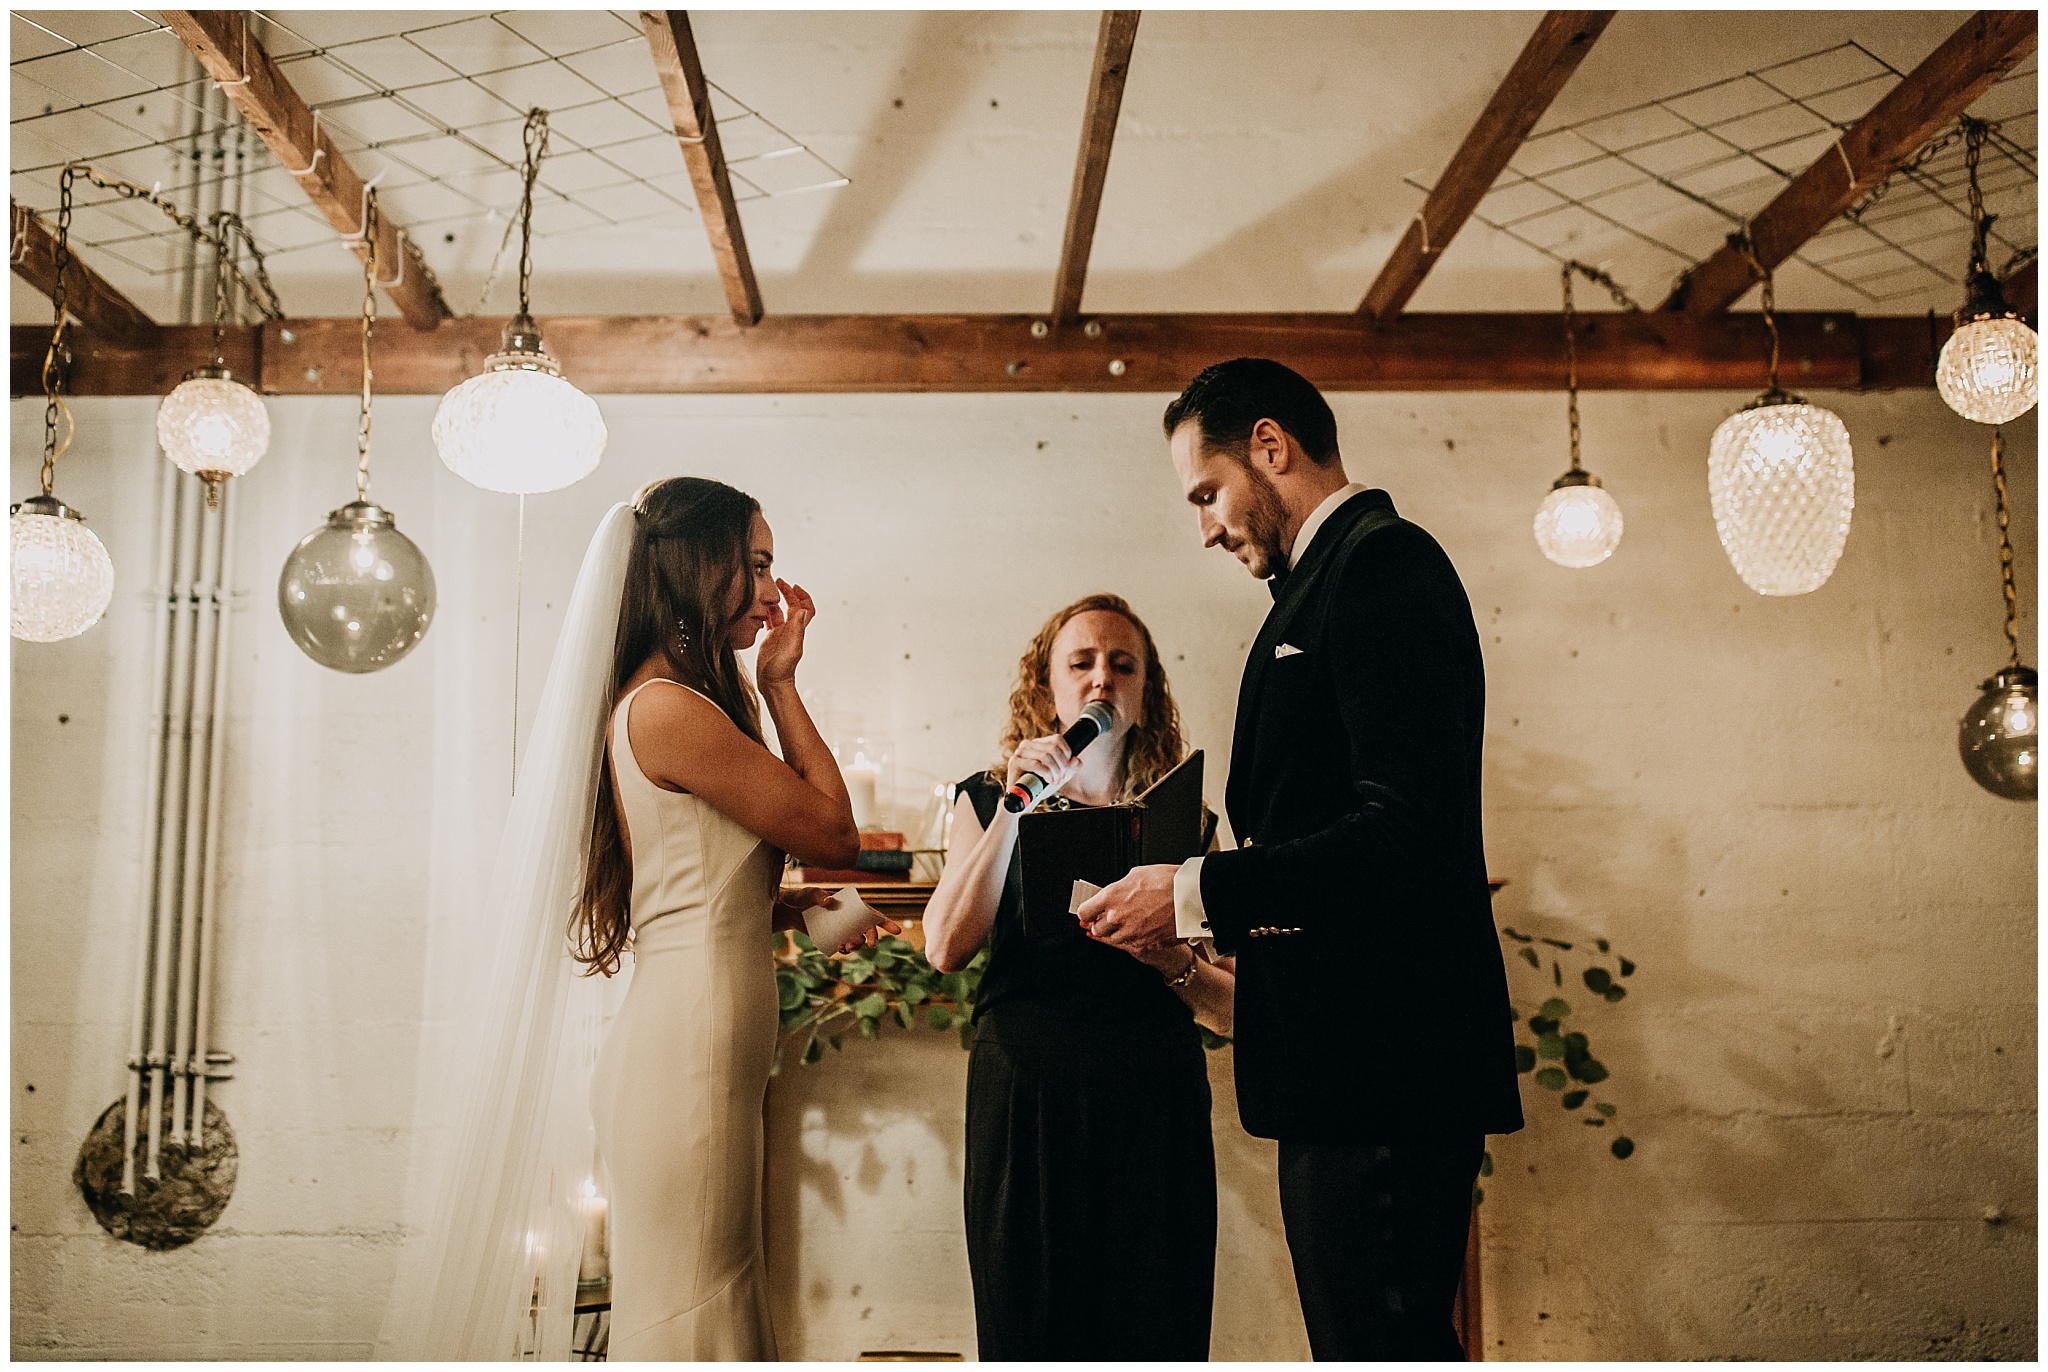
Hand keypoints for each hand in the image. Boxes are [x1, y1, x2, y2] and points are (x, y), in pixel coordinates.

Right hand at [755, 579, 812, 687]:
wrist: (773, 684)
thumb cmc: (782, 670)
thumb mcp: (791, 649)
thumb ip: (797, 630)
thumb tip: (802, 610)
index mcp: (797, 629)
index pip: (806, 608)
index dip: (802, 595)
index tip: (793, 586)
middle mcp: (790, 630)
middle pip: (792, 606)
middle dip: (787, 592)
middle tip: (777, 581)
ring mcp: (780, 634)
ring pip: (779, 611)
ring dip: (774, 601)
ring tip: (765, 592)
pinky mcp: (770, 639)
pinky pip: (769, 621)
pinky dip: (765, 613)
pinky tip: (758, 610)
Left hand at [774, 887, 901, 952]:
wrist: (787, 910)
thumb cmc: (800, 897)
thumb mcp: (808, 894)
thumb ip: (818, 895)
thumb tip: (830, 901)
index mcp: (848, 903)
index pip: (870, 912)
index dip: (884, 921)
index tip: (897, 931)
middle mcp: (847, 916)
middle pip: (867, 928)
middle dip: (872, 937)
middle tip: (869, 945)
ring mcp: (840, 927)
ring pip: (856, 939)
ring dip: (857, 945)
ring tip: (847, 948)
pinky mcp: (831, 936)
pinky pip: (843, 945)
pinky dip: (845, 949)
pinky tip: (840, 949)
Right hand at [1003, 731, 1081, 809]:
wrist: (1025, 800)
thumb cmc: (1040, 787)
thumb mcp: (1059, 776)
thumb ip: (1070, 768)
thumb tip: (1077, 760)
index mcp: (1038, 744)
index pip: (1057, 739)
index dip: (1066, 753)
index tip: (1066, 768)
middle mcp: (1028, 744)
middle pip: (1053, 748)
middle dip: (1062, 765)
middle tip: (1061, 777)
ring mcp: (1020, 752)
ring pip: (1046, 756)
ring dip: (1055, 771)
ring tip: (1054, 780)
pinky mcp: (1014, 762)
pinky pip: (1036, 764)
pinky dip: (1046, 773)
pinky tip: (1047, 780)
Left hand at [1075, 864, 1179, 952]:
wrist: (1192, 896)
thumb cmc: (1168, 881)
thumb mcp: (1136, 874)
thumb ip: (1119, 888)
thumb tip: (1112, 894)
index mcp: (1111, 897)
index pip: (1084, 912)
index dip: (1087, 913)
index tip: (1089, 913)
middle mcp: (1117, 917)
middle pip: (1097, 929)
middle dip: (1102, 923)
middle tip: (1111, 917)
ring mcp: (1131, 933)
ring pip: (1114, 939)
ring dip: (1118, 932)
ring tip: (1132, 921)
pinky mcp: (1145, 944)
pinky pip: (1132, 944)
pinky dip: (1134, 938)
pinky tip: (1144, 927)